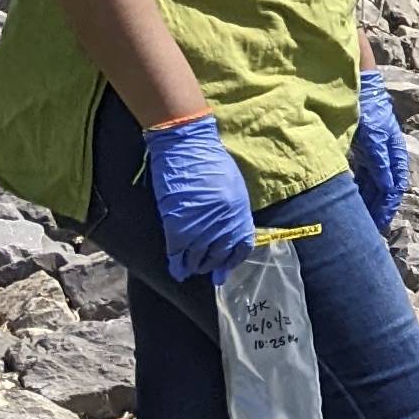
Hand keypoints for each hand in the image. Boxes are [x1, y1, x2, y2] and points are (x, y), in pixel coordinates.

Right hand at [143, 111, 255, 283]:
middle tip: (204, 269)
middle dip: (212, 265)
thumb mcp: (232, 188)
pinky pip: (177, 253)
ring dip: (194, 266)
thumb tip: (225, 231)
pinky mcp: (178, 226)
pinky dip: (176, 263)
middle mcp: (223, 225)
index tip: (225, 268)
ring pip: (198, 257)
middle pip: (219, 255)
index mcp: (240, 214)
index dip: (233, 260)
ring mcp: (200, 227)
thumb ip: (232, 211)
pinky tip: (177, 270)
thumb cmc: (210, 162)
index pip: (242, 247)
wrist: (187, 148)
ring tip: (191, 268)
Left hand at [350, 68, 408, 231]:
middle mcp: (388, 157)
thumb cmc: (370, 111)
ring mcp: (376, 155)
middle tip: (370, 229)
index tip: (378, 225)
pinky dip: (362, 190)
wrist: (359, 91)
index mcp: (395, 154)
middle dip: (378, 209)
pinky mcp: (366, 152)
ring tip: (363, 219)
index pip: (393, 187)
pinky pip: (365, 177)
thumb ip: (380, 162)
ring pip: (375, 185)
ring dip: (370, 202)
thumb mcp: (375, 138)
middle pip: (385, 190)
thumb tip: (388, 188)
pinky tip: (355, 200)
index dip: (386, 207)